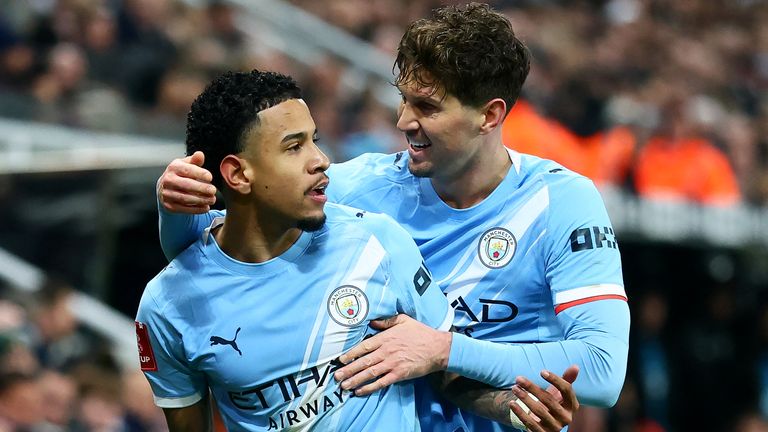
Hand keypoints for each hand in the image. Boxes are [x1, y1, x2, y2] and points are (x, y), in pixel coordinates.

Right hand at [158, 151, 217, 213]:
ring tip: (212, 199)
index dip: (199, 173)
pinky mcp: (169, 206)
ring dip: (201, 200)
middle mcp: (168, 180)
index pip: (187, 170)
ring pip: (185, 198)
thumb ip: (195, 160)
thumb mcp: (186, 165)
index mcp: (173, 168)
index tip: (210, 177)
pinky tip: (206, 207)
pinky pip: (184, 209)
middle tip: (213, 190)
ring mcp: (167, 194)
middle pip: (186, 185)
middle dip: (202, 188)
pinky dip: (196, 209)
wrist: (165, 188)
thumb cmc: (180, 175)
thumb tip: (200, 154)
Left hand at [333, 314, 451, 395]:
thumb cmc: (421, 333)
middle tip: (337, 376)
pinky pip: (381, 382)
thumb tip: (371, 321)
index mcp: (386, 338)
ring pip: (370, 373)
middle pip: (363, 362)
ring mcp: (392, 363)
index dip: (351, 354)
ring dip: (355, 380)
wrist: (437, 348)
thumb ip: (386, 321)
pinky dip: (369, 388)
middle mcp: (386, 351)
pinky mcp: (399, 374)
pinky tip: (360, 391)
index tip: (340, 360)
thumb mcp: (403, 320)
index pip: (364, 346)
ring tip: (344, 386)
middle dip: (348, 370)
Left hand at [509, 366, 579, 431]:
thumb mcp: (559, 393)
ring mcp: (555, 427)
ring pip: (538, 411)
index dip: (555, 380)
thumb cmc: (552, 403)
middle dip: (532, 388)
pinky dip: (520, 413)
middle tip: (518, 379)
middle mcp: (566, 418)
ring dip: (524, 398)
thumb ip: (567, 380)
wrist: (545, 425)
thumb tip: (575, 366)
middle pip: (549, 400)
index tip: (542, 372)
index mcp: (573, 406)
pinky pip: (530, 423)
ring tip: (514, 388)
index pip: (566, 390)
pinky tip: (511, 403)